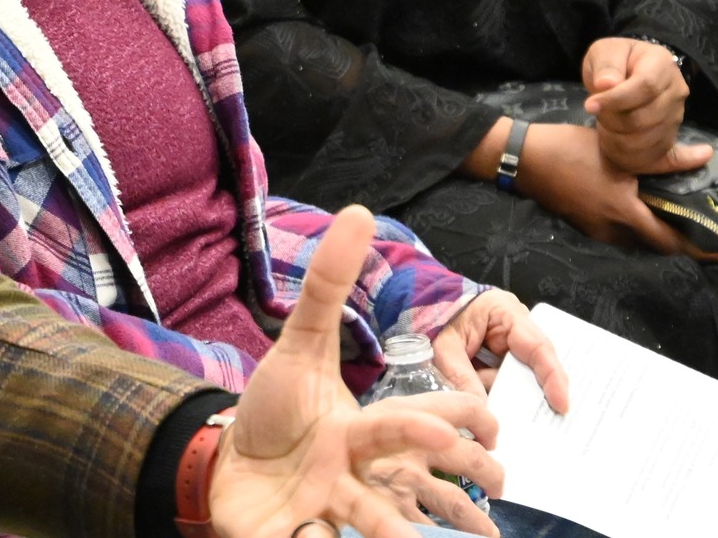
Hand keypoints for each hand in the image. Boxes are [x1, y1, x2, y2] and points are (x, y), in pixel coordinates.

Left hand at [208, 206, 504, 537]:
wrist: (223, 464)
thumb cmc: (271, 413)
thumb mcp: (298, 348)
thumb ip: (328, 287)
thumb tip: (358, 212)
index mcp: (369, 430)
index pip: (428, 421)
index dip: (460, 419)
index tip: (487, 421)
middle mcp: (363, 474)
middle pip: (420, 481)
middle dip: (457, 490)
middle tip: (494, 486)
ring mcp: (335, 508)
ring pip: (383, 524)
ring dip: (399, 531)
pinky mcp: (303, 535)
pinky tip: (317, 536)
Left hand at [430, 290, 570, 413]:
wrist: (420, 308)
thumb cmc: (435, 320)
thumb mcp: (443, 347)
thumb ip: (461, 376)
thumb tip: (481, 410)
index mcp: (506, 312)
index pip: (538, 346)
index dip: (553, 377)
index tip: (561, 404)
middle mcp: (516, 327)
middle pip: (537, 365)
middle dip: (536, 394)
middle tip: (545, 423)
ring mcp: (511, 344)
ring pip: (521, 377)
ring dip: (512, 397)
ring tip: (508, 420)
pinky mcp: (502, 359)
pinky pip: (507, 381)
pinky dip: (501, 395)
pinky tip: (495, 411)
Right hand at [517, 123, 717, 260]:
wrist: (522, 158)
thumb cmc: (570, 149)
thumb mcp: (619, 150)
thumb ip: (664, 159)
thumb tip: (705, 156)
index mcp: (623, 212)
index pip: (669, 240)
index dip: (698, 249)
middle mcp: (611, 229)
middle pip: (655, 245)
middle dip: (681, 243)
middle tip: (704, 233)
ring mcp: (595, 230)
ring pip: (636, 240)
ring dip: (658, 235)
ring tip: (677, 220)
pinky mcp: (584, 224)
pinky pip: (620, 233)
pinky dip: (638, 227)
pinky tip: (642, 209)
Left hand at [581, 37, 703, 175]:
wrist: (625, 74)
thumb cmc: (614, 60)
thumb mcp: (604, 52)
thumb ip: (606, 65)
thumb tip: (607, 84)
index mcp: (662, 64)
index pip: (645, 86)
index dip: (616, 99)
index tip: (590, 105)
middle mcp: (676, 91)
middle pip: (646, 117)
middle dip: (613, 120)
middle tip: (595, 113)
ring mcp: (677, 116)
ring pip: (649, 140)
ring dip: (618, 139)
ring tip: (603, 125)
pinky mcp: (671, 137)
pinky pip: (659, 157)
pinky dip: (635, 158)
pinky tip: (622, 152)